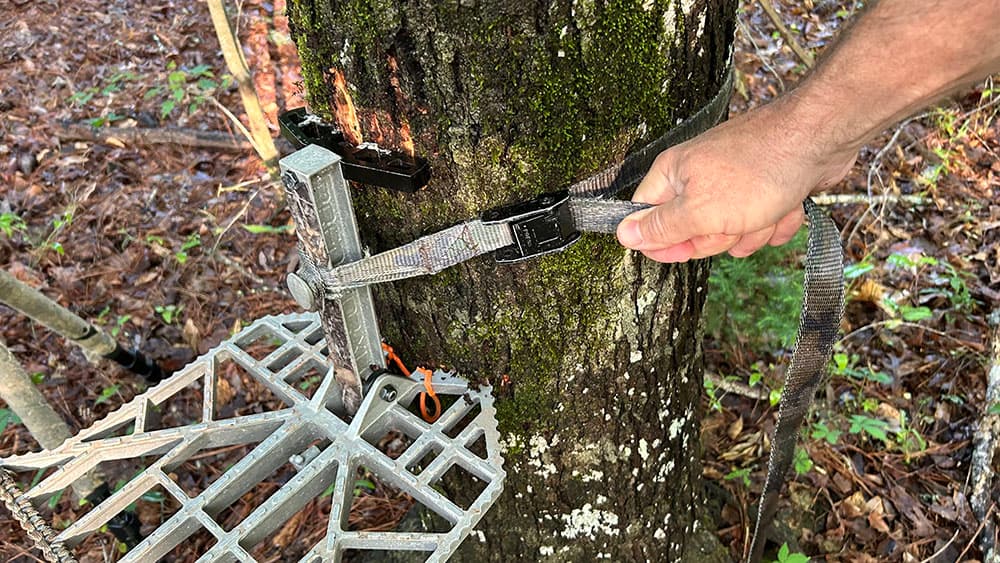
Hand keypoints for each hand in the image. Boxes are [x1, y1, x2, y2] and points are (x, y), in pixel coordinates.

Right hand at [615, 98, 857, 262]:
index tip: (688, 247)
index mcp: (674, 175)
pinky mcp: (765, 186)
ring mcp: (734, 181)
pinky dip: (778, 219)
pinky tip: (789, 204)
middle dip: (721, 235)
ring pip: (733, 231)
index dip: (667, 242)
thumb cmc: (760, 169)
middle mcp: (700, 175)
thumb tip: (623, 234)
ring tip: (768, 208)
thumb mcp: (700, 210)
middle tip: (734, 219)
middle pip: (694, 231)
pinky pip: (762, 221)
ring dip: (755, 230)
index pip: (649, 219)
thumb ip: (661, 226)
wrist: (820, 138)